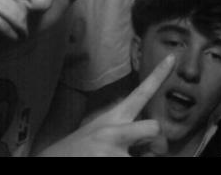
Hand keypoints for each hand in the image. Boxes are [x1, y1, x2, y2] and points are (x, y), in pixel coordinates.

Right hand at [35, 54, 174, 155]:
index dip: (159, 75)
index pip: (141, 92)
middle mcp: (114, 132)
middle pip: (155, 128)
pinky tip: (107, 164)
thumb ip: (125, 130)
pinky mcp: (109, 167)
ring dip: (138, 161)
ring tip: (114, 159)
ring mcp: (111, 153)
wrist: (48, 163)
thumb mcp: (100, 132)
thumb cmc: (78, 151)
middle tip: (141, 153)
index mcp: (113, 119)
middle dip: (155, 144)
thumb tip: (153, 136)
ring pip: (147, 158)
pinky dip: (126, 167)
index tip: (172, 57)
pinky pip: (135, 167)